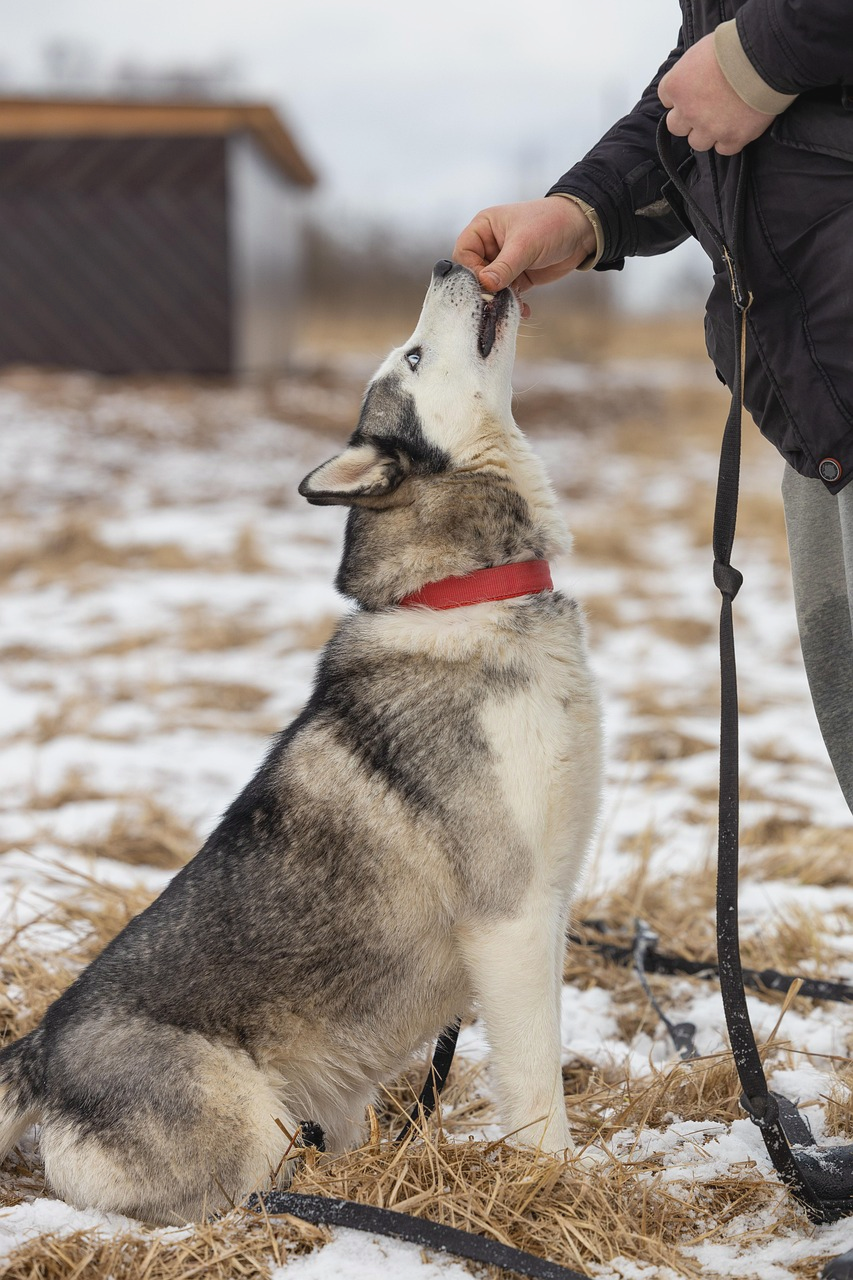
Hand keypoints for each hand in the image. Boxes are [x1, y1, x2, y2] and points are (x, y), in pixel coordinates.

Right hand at [452, 197, 596, 314]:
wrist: (582, 230)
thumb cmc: (551, 224)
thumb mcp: (525, 244)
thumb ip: (504, 267)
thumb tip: (485, 286)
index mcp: (484, 228)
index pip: (464, 253)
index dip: (471, 271)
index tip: (485, 284)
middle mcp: (490, 245)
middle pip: (475, 274)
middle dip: (487, 290)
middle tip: (496, 302)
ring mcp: (503, 262)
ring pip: (492, 287)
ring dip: (501, 300)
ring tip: (512, 307)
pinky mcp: (517, 276)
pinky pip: (507, 294)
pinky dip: (513, 303)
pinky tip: (523, 309)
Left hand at [658, 32, 774, 154]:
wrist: (765, 56)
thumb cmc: (735, 45)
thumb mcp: (703, 48)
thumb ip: (692, 69)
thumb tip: (695, 75)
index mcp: (677, 86)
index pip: (666, 98)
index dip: (681, 94)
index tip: (692, 89)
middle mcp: (688, 111)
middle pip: (676, 126)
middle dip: (688, 118)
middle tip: (705, 107)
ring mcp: (710, 128)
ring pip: (697, 142)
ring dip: (707, 133)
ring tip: (723, 118)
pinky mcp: (732, 138)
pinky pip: (724, 149)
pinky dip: (728, 140)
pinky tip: (737, 127)